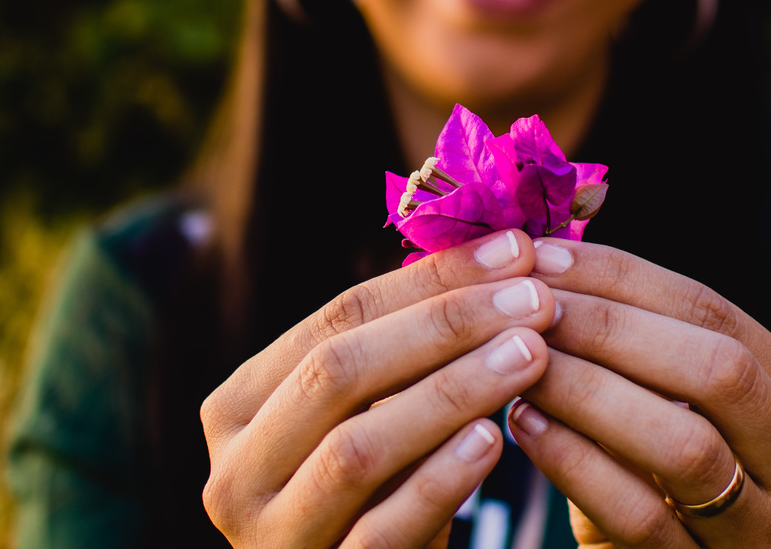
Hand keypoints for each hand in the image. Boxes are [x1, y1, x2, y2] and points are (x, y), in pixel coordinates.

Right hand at [201, 230, 555, 548]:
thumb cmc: (380, 487)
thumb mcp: (375, 412)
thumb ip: (406, 345)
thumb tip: (500, 250)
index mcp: (241, 405)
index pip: (336, 319)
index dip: (430, 280)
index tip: (515, 250)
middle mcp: (237, 469)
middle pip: (338, 371)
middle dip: (444, 325)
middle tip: (533, 300)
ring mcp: (273, 534)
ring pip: (357, 448)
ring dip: (452, 391)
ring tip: (530, 353)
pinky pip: (383, 528)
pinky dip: (441, 479)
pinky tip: (495, 438)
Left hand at [508, 240, 770, 548]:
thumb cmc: (646, 462)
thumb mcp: (658, 390)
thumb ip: (632, 325)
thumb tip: (553, 238)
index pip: (713, 309)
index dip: (622, 277)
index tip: (544, 257)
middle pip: (717, 370)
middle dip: (613, 330)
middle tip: (533, 308)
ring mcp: (763, 526)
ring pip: (686, 444)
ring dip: (591, 392)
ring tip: (522, 362)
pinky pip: (640, 515)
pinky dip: (574, 462)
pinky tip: (523, 423)